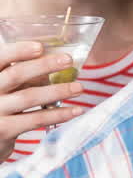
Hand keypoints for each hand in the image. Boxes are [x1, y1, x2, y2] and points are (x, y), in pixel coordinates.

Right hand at [0, 41, 84, 160]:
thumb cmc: (2, 105)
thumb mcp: (7, 87)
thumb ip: (22, 76)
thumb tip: (55, 63)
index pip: (0, 58)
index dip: (18, 51)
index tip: (40, 47)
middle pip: (16, 75)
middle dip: (44, 66)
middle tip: (68, 60)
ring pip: (29, 97)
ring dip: (58, 91)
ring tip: (79, 88)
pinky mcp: (4, 130)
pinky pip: (35, 119)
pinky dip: (58, 114)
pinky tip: (76, 110)